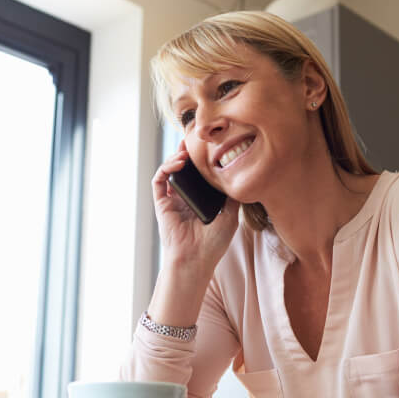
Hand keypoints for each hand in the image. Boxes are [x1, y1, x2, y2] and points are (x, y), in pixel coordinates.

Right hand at [152, 145, 238, 271]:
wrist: (196, 259)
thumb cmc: (213, 243)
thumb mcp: (230, 215)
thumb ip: (232, 196)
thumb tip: (239, 175)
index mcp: (201, 200)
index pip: (200, 174)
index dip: (202, 160)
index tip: (212, 146)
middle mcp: (186, 198)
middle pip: (184, 168)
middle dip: (188, 152)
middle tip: (195, 138)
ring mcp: (173, 200)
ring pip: (171, 170)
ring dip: (176, 156)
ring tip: (186, 149)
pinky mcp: (162, 204)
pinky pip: (159, 181)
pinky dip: (166, 168)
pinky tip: (178, 162)